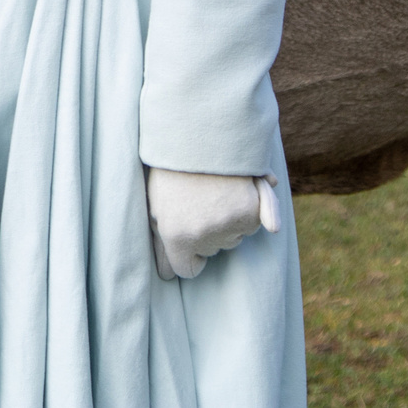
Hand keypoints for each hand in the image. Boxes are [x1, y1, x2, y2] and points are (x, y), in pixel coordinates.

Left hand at [146, 167, 278, 280]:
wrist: (198, 131)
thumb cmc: (170, 169)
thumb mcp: (154, 205)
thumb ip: (159, 244)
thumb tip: (167, 277)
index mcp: (175, 235)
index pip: (187, 269)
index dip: (186, 253)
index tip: (185, 233)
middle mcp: (205, 235)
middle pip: (212, 250)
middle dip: (205, 230)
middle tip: (196, 198)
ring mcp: (230, 223)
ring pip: (234, 236)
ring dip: (227, 219)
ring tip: (213, 189)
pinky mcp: (253, 210)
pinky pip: (253, 223)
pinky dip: (249, 209)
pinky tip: (236, 187)